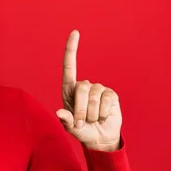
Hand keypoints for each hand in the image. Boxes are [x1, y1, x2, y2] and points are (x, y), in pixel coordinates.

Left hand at [56, 30, 122, 150]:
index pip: (69, 66)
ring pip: (94, 96)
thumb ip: (66, 121)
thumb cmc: (82, 131)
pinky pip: (107, 100)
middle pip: (82, 88)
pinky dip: (103, 112)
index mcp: (70, 90)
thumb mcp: (71, 128)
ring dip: (92, 113)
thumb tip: (59, 112)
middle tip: (81, 123)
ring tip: (93, 120)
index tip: (75, 32)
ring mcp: (99, 90)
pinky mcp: (111, 95)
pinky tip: (103, 116)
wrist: (100, 138)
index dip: (71, 49)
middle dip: (81, 109)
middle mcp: (84, 86)